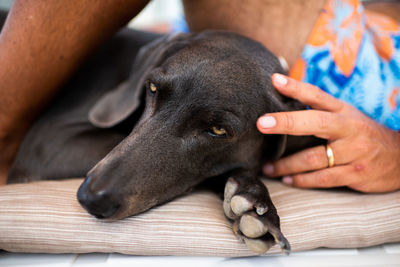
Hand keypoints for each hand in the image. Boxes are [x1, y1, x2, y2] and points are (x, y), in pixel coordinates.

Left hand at [257, 74, 399, 192]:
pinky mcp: (355, 174)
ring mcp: (353, 152)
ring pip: (313, 158)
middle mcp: (348, 129)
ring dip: (286, 164)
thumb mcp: (346, 116)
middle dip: (287, 122)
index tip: (275, 81)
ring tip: (267, 167)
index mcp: (344, 111)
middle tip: (262, 124)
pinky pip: (322, 178)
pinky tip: (288, 180)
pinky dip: (302, 180)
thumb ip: (319, 108)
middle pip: (315, 122)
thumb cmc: (362, 134)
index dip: (296, 87)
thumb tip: (285, 95)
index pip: (318, 95)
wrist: (399, 158)